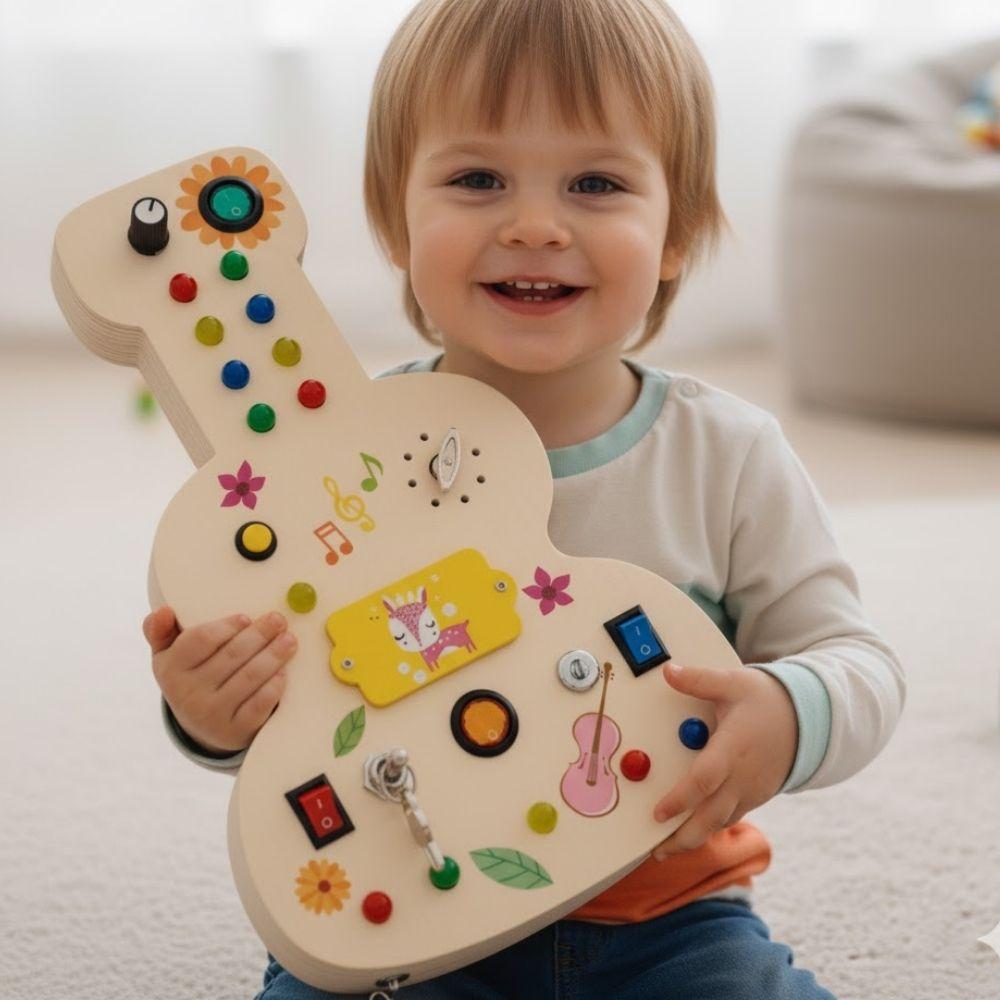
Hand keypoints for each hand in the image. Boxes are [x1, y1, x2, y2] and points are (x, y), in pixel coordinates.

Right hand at [142, 605, 297, 754]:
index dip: (227, 626)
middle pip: (232, 656)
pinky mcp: (235, 731)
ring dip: (274, 655)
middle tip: (279, 620)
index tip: (246, 617)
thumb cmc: (190, 676)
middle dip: (260, 635)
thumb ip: (160, 630)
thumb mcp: (168, 655)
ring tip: (289, 640)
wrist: (201, 727)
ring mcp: (212, 715)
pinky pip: (260, 704)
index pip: (202, 639)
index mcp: (170, 669)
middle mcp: (188, 694)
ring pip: (250, 677)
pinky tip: (283, 673)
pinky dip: (274, 686)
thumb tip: (164, 610)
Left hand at [650, 661, 797, 859]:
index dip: (681, 799)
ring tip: (664, 851)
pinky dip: (709, 828)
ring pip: (721, 822)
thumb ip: (699, 680)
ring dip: (693, 839)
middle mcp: (743, 776)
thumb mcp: (733, 682)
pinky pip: (730, 817)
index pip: (705, 779)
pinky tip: (688, 836)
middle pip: (712, 816)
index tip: (658, 813)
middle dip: (684, 838)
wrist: (807, 718)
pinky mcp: (755, 797)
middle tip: (656, 852)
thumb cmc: (765, 700)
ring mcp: (751, 790)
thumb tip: (668, 671)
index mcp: (734, 747)